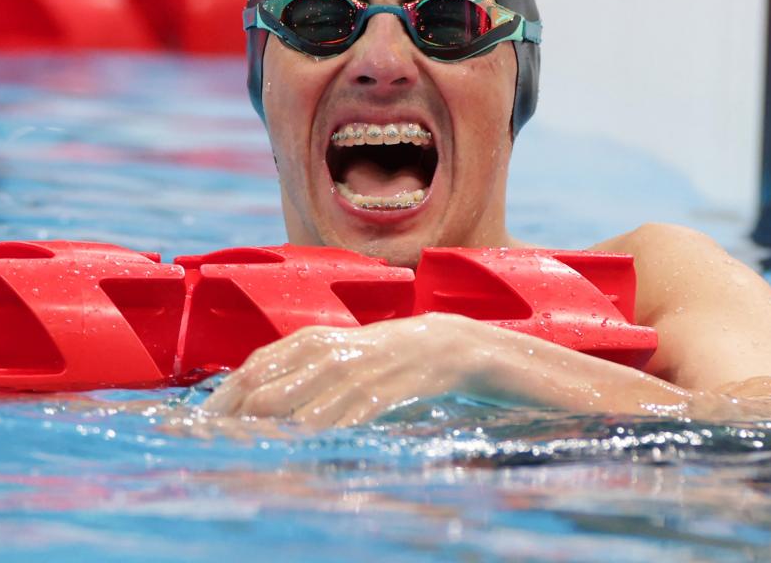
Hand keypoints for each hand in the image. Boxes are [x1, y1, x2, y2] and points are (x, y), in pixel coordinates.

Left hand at [202, 313, 693, 429]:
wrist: (565, 372)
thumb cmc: (491, 388)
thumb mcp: (418, 386)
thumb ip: (370, 390)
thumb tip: (310, 420)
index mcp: (383, 335)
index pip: (297, 349)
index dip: (247, 378)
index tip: (208, 414)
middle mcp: (394, 331)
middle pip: (303, 355)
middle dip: (248, 392)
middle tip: (204, 429)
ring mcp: (422, 343)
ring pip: (338, 370)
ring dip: (285, 406)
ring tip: (244, 437)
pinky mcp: (452, 359)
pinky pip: (388, 387)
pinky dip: (344, 412)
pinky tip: (313, 435)